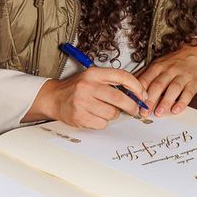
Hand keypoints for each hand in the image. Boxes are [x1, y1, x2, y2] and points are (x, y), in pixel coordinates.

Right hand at [26, 67, 148, 128]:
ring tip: (105, 110)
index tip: (142, 95)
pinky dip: (102, 122)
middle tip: (135, 109)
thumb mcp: (93, 77)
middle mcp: (88, 86)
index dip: (137, 87)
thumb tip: (137, 94)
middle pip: (119, 98)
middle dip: (131, 106)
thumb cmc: (77, 88)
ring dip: (113, 114)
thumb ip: (113, 82)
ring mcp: (82, 102)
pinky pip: (102, 123)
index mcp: (94, 73)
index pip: (122, 76)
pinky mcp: (79, 116)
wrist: (54, 98)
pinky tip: (95, 116)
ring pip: (112, 113)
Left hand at [134, 45, 196, 117]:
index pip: (146, 79)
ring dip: (165, 102)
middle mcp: (169, 70)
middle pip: (158, 85)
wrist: (194, 54)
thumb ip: (144, 76)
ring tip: (159, 113)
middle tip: (144, 111)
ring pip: (173, 88)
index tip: (134, 103)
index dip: (139, 92)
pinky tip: (176, 110)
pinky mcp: (193, 83)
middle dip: (150, 100)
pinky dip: (182, 103)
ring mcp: (182, 76)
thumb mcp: (157, 64)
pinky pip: (187, 93)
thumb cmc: (173, 62)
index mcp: (158, 66)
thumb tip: (129, 87)